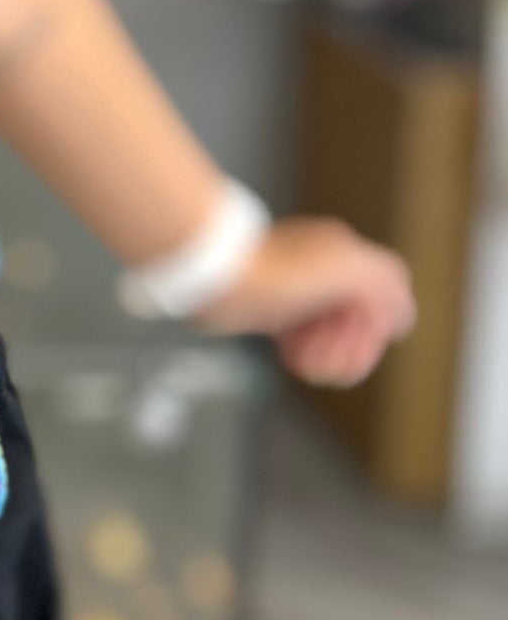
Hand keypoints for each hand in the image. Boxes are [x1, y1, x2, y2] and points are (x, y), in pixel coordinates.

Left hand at [195, 216, 415, 385]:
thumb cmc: (272, 274)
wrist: (215, 279)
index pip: (384, 301)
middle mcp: (324, 270)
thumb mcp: (341, 268)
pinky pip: (302, 335)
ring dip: (326, 353)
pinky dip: (303, 351)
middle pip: (357, 320)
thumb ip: (382, 280)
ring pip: (330, 330)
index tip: (357, 351)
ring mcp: (299, 290)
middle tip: (329, 363)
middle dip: (347, 347)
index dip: (374, 333)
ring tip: (310, 364)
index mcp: (344, 255)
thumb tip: (404, 309)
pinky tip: (294, 358)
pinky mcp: (272, 308)